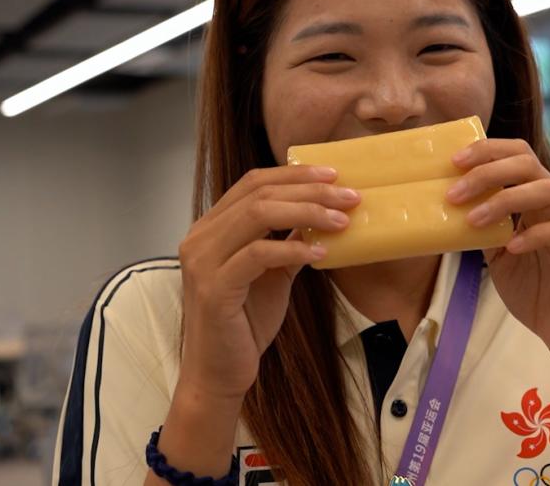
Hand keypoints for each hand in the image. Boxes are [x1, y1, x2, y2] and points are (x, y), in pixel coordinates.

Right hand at [176, 165, 360, 399]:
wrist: (219, 374)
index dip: (294, 174)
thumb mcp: (272, 275)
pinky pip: (258, 254)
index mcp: (211, 228)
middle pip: (258, 192)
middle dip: (310, 190)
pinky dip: (293, 249)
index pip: (253, 182)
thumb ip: (287, 242)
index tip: (334, 175)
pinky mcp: (214, 287)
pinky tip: (321, 253)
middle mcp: (200, 237)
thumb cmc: (243, 325)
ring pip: (258, 214)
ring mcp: (203, 261)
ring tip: (342, 221)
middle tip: (349, 196)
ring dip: (307, 213)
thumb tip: (322, 217)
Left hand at [446, 138, 549, 359]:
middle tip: (455, 192)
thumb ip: (482, 230)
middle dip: (488, 171)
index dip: (487, 151)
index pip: (518, 155)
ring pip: (547, 190)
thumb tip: (446, 210)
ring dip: (505, 200)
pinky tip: (511, 247)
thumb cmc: (532, 289)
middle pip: (529, 164)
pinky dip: (535, 235)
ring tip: (474, 219)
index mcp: (537, 199)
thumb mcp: (496, 254)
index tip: (454, 162)